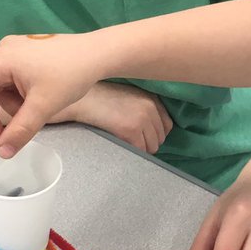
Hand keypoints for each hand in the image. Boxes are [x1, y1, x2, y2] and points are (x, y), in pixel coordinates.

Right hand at [0, 33, 98, 155]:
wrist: (100, 54)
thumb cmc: (71, 74)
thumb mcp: (44, 107)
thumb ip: (20, 131)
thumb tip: (2, 153)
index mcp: (2, 58)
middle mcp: (5, 51)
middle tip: (3, 137)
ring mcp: (17, 52)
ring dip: (10, 106)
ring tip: (32, 116)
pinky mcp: (28, 56)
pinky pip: (12, 80)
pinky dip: (19, 96)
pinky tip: (36, 104)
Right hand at [51, 81, 172, 153]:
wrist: (83, 99)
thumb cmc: (102, 98)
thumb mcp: (130, 96)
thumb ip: (144, 108)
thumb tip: (153, 130)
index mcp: (152, 98)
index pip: (167, 125)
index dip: (156, 134)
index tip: (146, 138)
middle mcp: (150, 107)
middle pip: (160, 137)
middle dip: (149, 143)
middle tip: (134, 143)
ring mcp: (142, 119)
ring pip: (152, 146)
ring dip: (142, 149)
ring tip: (128, 145)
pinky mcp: (130, 130)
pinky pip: (140, 150)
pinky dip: (134, 153)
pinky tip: (123, 147)